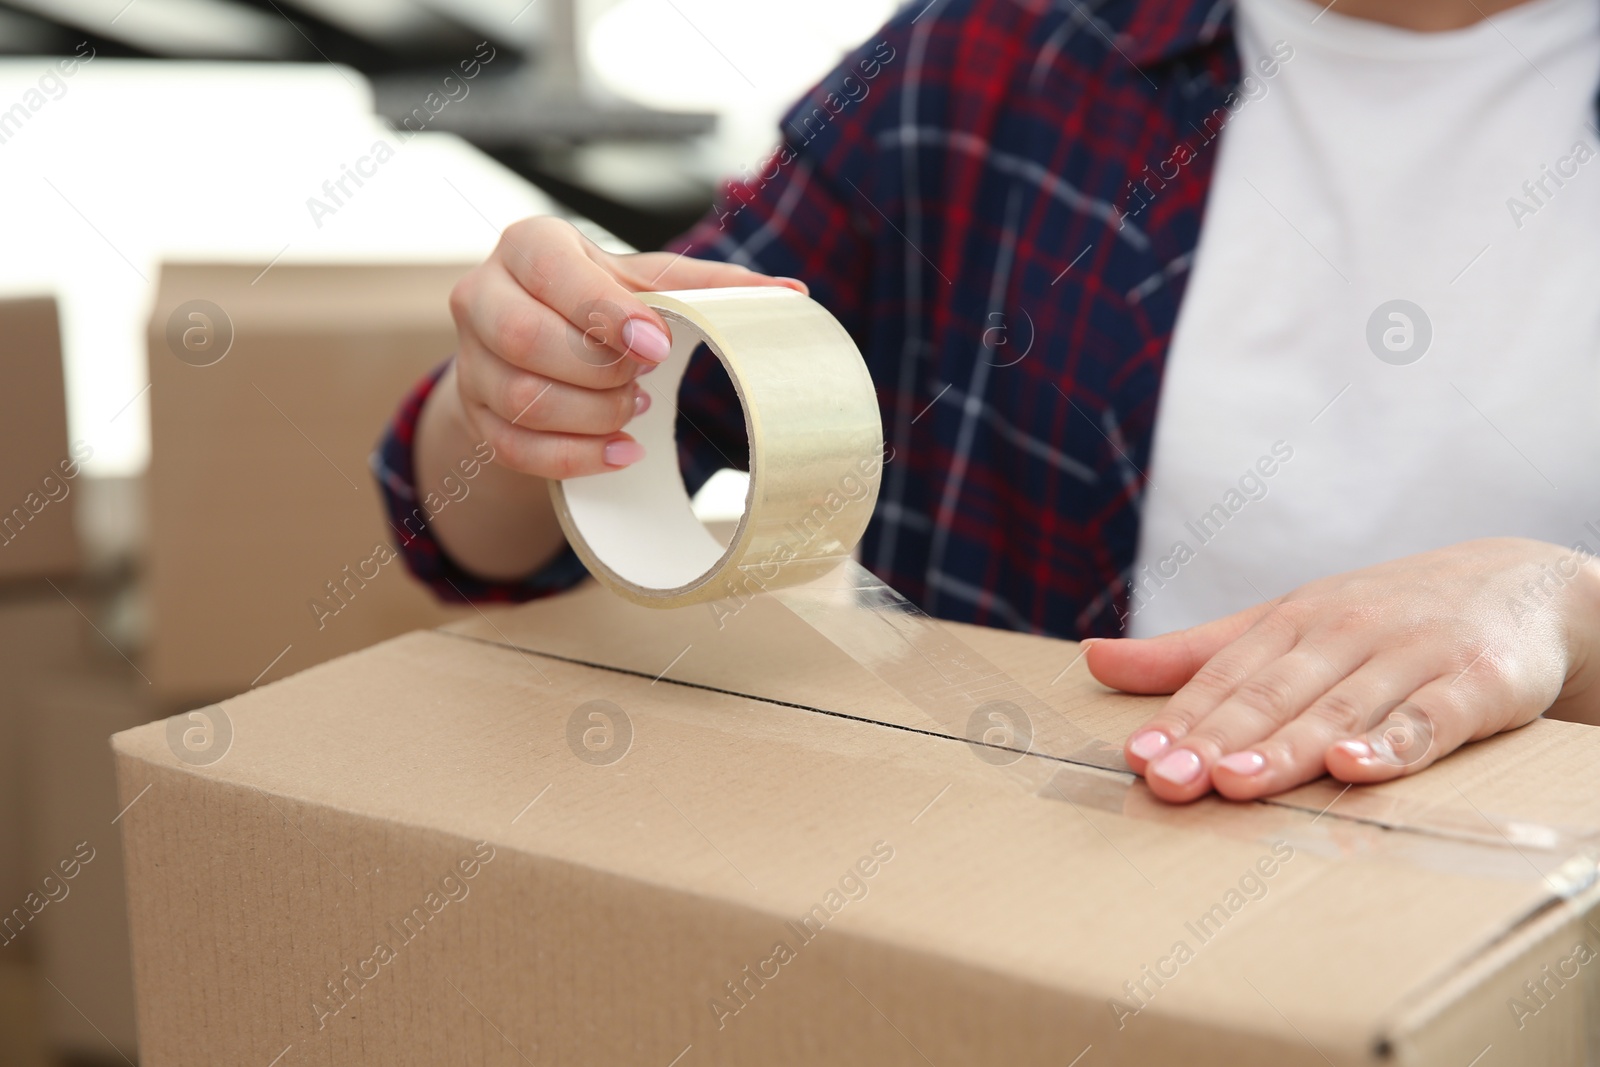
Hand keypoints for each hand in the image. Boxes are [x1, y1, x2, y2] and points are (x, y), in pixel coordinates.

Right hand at [446, 216, 803, 478]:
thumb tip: (793, 296)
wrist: (539, 339)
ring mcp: (469, 356)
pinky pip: (512, 447)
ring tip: (634, 411)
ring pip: (518, 398)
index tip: (657, 346)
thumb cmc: (602, 301)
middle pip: (525, 340)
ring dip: (589, 415)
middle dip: (595, 372)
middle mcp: (483, 292)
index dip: (606, 315)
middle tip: (642, 382)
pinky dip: (573, 458)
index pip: (555, 276)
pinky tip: (620, 453)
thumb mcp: (649, 283)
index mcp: (529, 245)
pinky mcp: (473, 410)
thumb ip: (711, 288)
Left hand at [1087, 537, 1599, 802]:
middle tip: (1170, 782)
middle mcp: (1345, 633)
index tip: (1138, 758)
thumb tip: (1092, 657)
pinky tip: (1352, 766)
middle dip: (1216, 740)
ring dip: (1285, 747)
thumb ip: (1194, 653)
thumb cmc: (1382, 616)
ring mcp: (1411, 656)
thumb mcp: (1286, 622)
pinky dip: (1392, 744)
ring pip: (1338, 709)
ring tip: (1235, 783)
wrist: (1523, 583)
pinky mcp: (1475, 683)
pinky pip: (1430, 720)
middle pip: (1272, 695)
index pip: (1225, 676)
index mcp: (1291, 621)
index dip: (1180, 718)